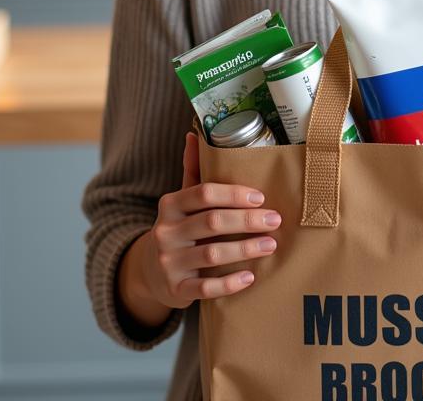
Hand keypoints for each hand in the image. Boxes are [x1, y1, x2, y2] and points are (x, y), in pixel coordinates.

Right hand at [119, 131, 281, 325]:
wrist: (147, 272)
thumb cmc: (178, 228)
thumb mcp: (180, 200)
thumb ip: (192, 170)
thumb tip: (194, 132)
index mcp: (170, 205)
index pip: (203, 193)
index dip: (234, 194)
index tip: (261, 197)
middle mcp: (166, 232)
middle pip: (211, 222)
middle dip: (247, 220)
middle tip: (275, 220)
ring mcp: (169, 263)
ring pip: (211, 255)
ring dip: (245, 249)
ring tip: (270, 245)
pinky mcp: (175, 291)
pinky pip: (205, 289)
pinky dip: (229, 283)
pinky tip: (250, 276)